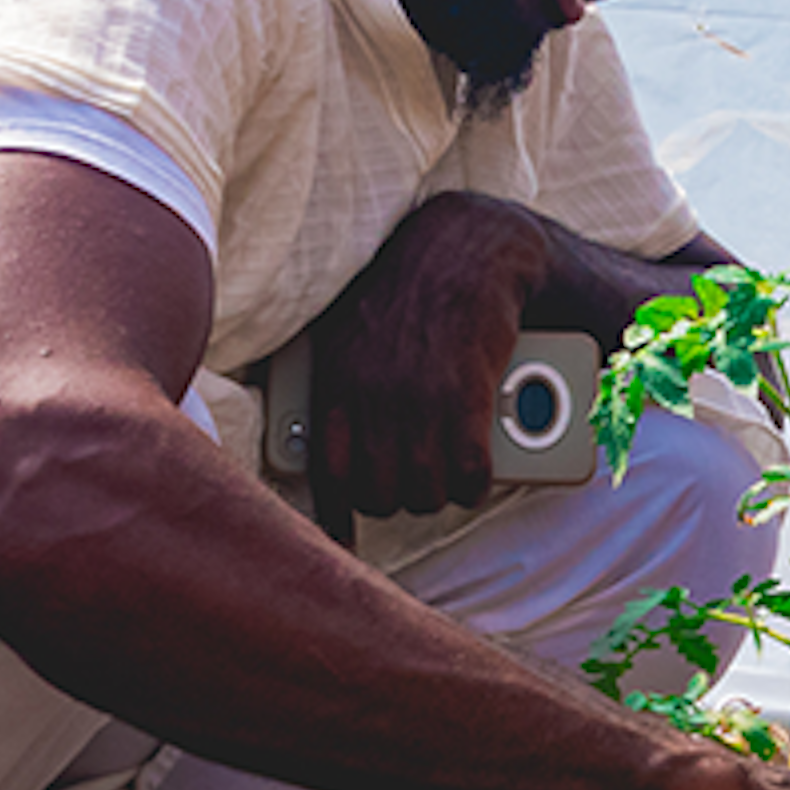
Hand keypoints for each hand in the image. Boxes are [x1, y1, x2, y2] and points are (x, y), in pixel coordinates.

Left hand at [305, 193, 558, 518]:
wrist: (466, 248)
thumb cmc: (404, 292)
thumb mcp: (347, 334)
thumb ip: (336, 389)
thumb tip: (311, 445)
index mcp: (333, 381)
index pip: (326, 474)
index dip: (337, 518)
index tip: (344, 542)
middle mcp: (371, 396)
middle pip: (380, 494)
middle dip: (399, 501)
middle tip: (414, 486)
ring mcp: (421, 398)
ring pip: (426, 490)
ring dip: (440, 495)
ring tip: (448, 480)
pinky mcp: (470, 396)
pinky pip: (470, 471)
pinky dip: (476, 483)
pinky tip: (477, 475)